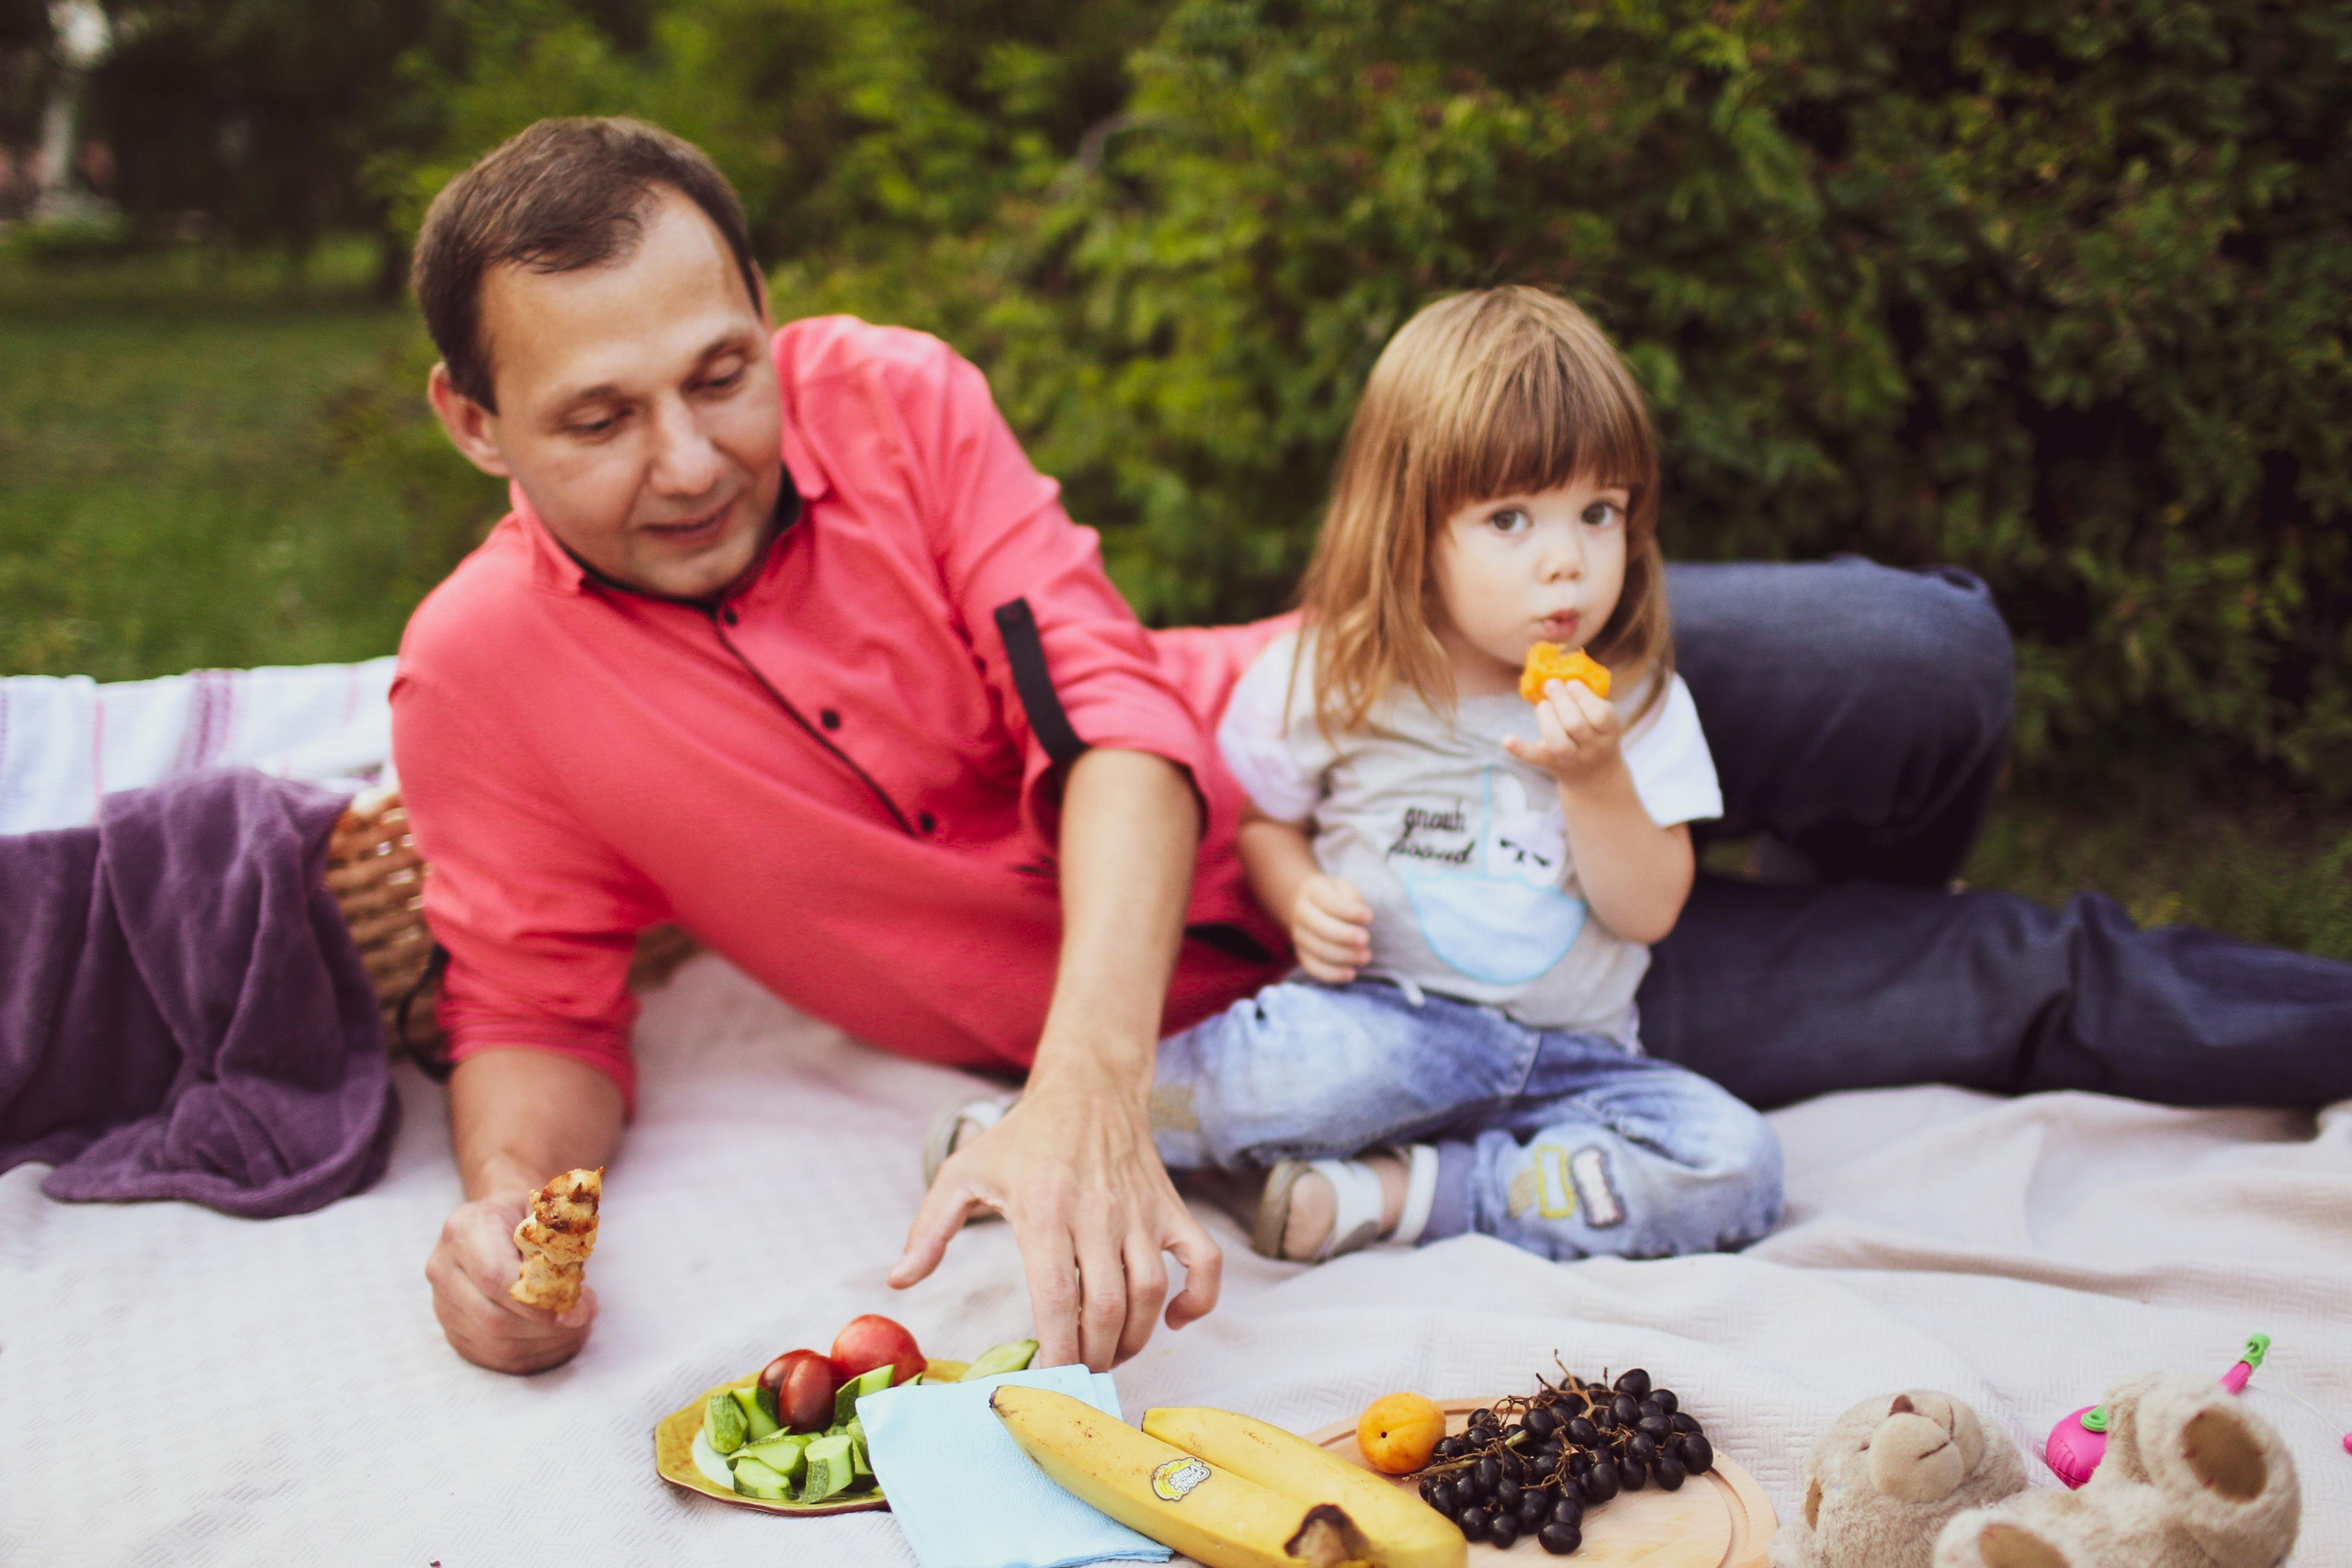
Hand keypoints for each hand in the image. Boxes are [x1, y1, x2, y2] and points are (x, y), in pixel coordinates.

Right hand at [426, 1190, 596, 1374]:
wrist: (493, 1221)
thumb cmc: (527, 1215)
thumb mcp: (546, 1213)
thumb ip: (560, 1250)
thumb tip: (574, 1306)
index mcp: (465, 1230)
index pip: (495, 1277)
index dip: (538, 1301)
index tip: (577, 1309)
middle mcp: (443, 1268)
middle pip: (493, 1318)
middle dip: (547, 1327)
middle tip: (584, 1318)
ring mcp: (442, 1304)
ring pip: (494, 1344)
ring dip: (545, 1344)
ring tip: (577, 1328)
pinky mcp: (452, 1331)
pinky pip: (494, 1358)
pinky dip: (533, 1355)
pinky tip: (560, 1341)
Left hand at [889, 1069, 1221, 1369]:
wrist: (1087, 1089)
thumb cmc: (1020, 1138)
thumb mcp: (963, 1171)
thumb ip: (929, 1227)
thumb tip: (899, 1280)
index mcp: (1044, 1209)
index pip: (1058, 1297)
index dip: (1057, 1349)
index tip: (1045, 1380)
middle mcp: (1098, 1212)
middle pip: (1107, 1308)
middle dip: (1093, 1357)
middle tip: (1075, 1376)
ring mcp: (1141, 1212)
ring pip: (1152, 1292)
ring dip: (1134, 1339)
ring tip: (1110, 1356)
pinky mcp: (1171, 1208)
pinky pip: (1204, 1262)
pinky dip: (1198, 1300)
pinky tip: (1171, 1320)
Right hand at [1289, 873, 1372, 982]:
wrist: (1308, 906)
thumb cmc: (1334, 896)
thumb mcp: (1343, 887)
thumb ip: (1352, 898)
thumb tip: (1362, 915)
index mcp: (1313, 893)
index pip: (1329, 903)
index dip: (1349, 911)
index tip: (1370, 917)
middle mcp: (1302, 915)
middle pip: (1321, 928)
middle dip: (1345, 936)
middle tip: (1366, 939)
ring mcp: (1300, 936)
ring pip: (1319, 950)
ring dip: (1344, 956)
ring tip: (1366, 957)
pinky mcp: (1302, 954)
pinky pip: (1314, 968)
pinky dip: (1332, 974)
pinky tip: (1351, 973)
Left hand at [1504, 678, 1626, 787]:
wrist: (1594, 775)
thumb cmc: (1594, 733)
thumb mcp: (1601, 718)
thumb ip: (1586, 699)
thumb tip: (1558, 674)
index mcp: (1609, 732)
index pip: (1601, 715)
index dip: (1583, 696)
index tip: (1571, 683)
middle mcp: (1593, 748)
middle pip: (1575, 724)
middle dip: (1561, 700)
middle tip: (1551, 685)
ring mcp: (1572, 759)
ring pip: (1558, 741)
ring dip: (1547, 717)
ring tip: (1543, 703)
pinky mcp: (1550, 764)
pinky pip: (1535, 758)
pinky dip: (1520, 749)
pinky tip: (1507, 739)